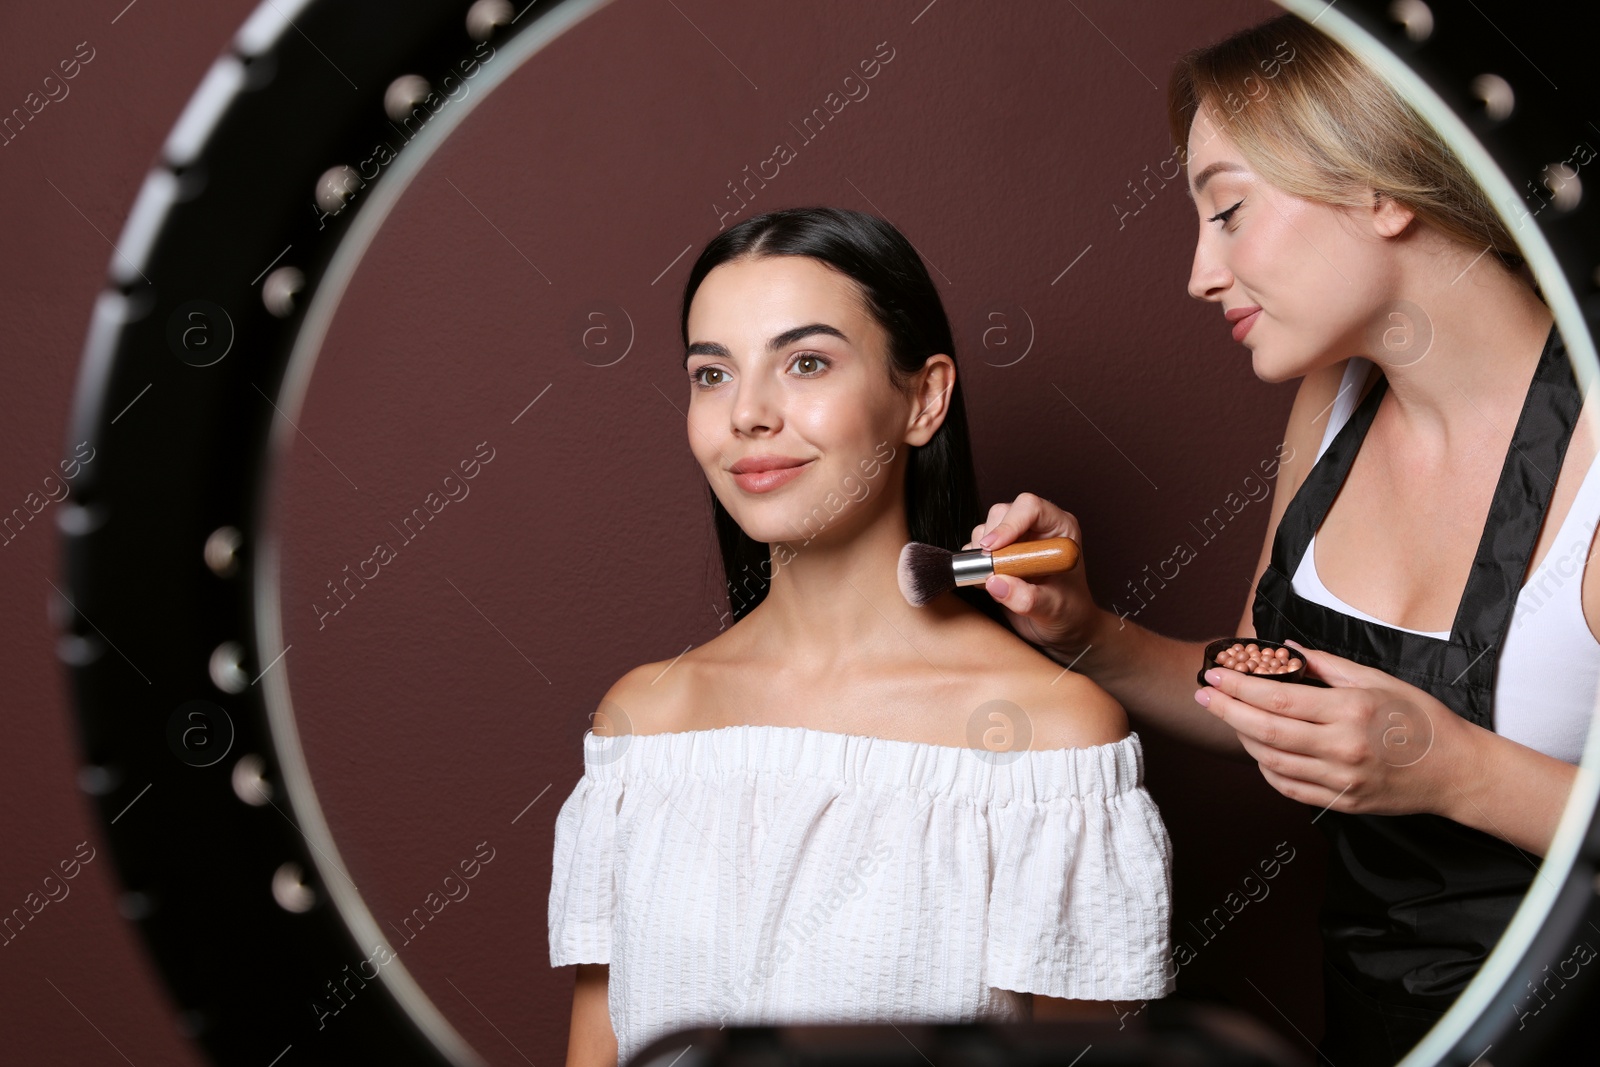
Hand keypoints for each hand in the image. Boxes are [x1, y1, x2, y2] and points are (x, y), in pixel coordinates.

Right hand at [965, 492, 1101, 656]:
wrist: (1063, 629)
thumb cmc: (1070, 614)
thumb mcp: (1053, 609)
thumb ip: (1027, 597)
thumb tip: (996, 582)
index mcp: (1060, 529)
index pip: (1031, 508)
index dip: (1009, 523)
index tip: (993, 548)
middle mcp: (1037, 528)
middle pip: (1002, 513)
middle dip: (991, 540)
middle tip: (992, 569)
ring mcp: (1016, 539)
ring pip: (985, 529)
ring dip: (982, 554)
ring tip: (997, 580)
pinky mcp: (999, 553)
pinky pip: (976, 548)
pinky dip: (974, 565)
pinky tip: (990, 583)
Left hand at [1194, 638, 1471, 816]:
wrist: (1456, 771)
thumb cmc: (1421, 719)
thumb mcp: (1378, 681)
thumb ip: (1326, 665)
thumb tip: (1284, 649)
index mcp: (1351, 711)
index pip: (1278, 700)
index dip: (1238, 687)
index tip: (1213, 676)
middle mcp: (1343, 748)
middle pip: (1265, 732)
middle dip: (1226, 711)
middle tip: (1204, 695)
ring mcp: (1341, 781)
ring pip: (1271, 762)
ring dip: (1243, 738)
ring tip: (1231, 717)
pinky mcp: (1342, 802)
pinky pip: (1289, 787)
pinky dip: (1266, 768)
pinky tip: (1259, 749)